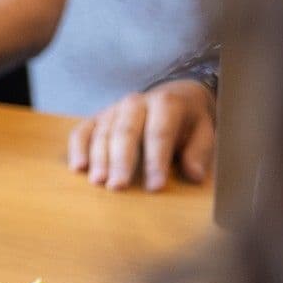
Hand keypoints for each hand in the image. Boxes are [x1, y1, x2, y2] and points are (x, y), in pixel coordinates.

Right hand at [67, 78, 215, 191]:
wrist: (175, 96)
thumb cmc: (189, 121)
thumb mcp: (205, 132)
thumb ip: (199, 152)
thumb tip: (194, 174)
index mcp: (165, 104)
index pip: (159, 134)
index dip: (156, 161)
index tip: (155, 187)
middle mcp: (135, 102)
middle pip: (125, 132)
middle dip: (121, 161)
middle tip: (118, 186)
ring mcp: (113, 109)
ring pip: (102, 133)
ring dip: (98, 158)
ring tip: (98, 182)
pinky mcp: (98, 117)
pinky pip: (82, 130)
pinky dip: (78, 148)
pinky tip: (78, 167)